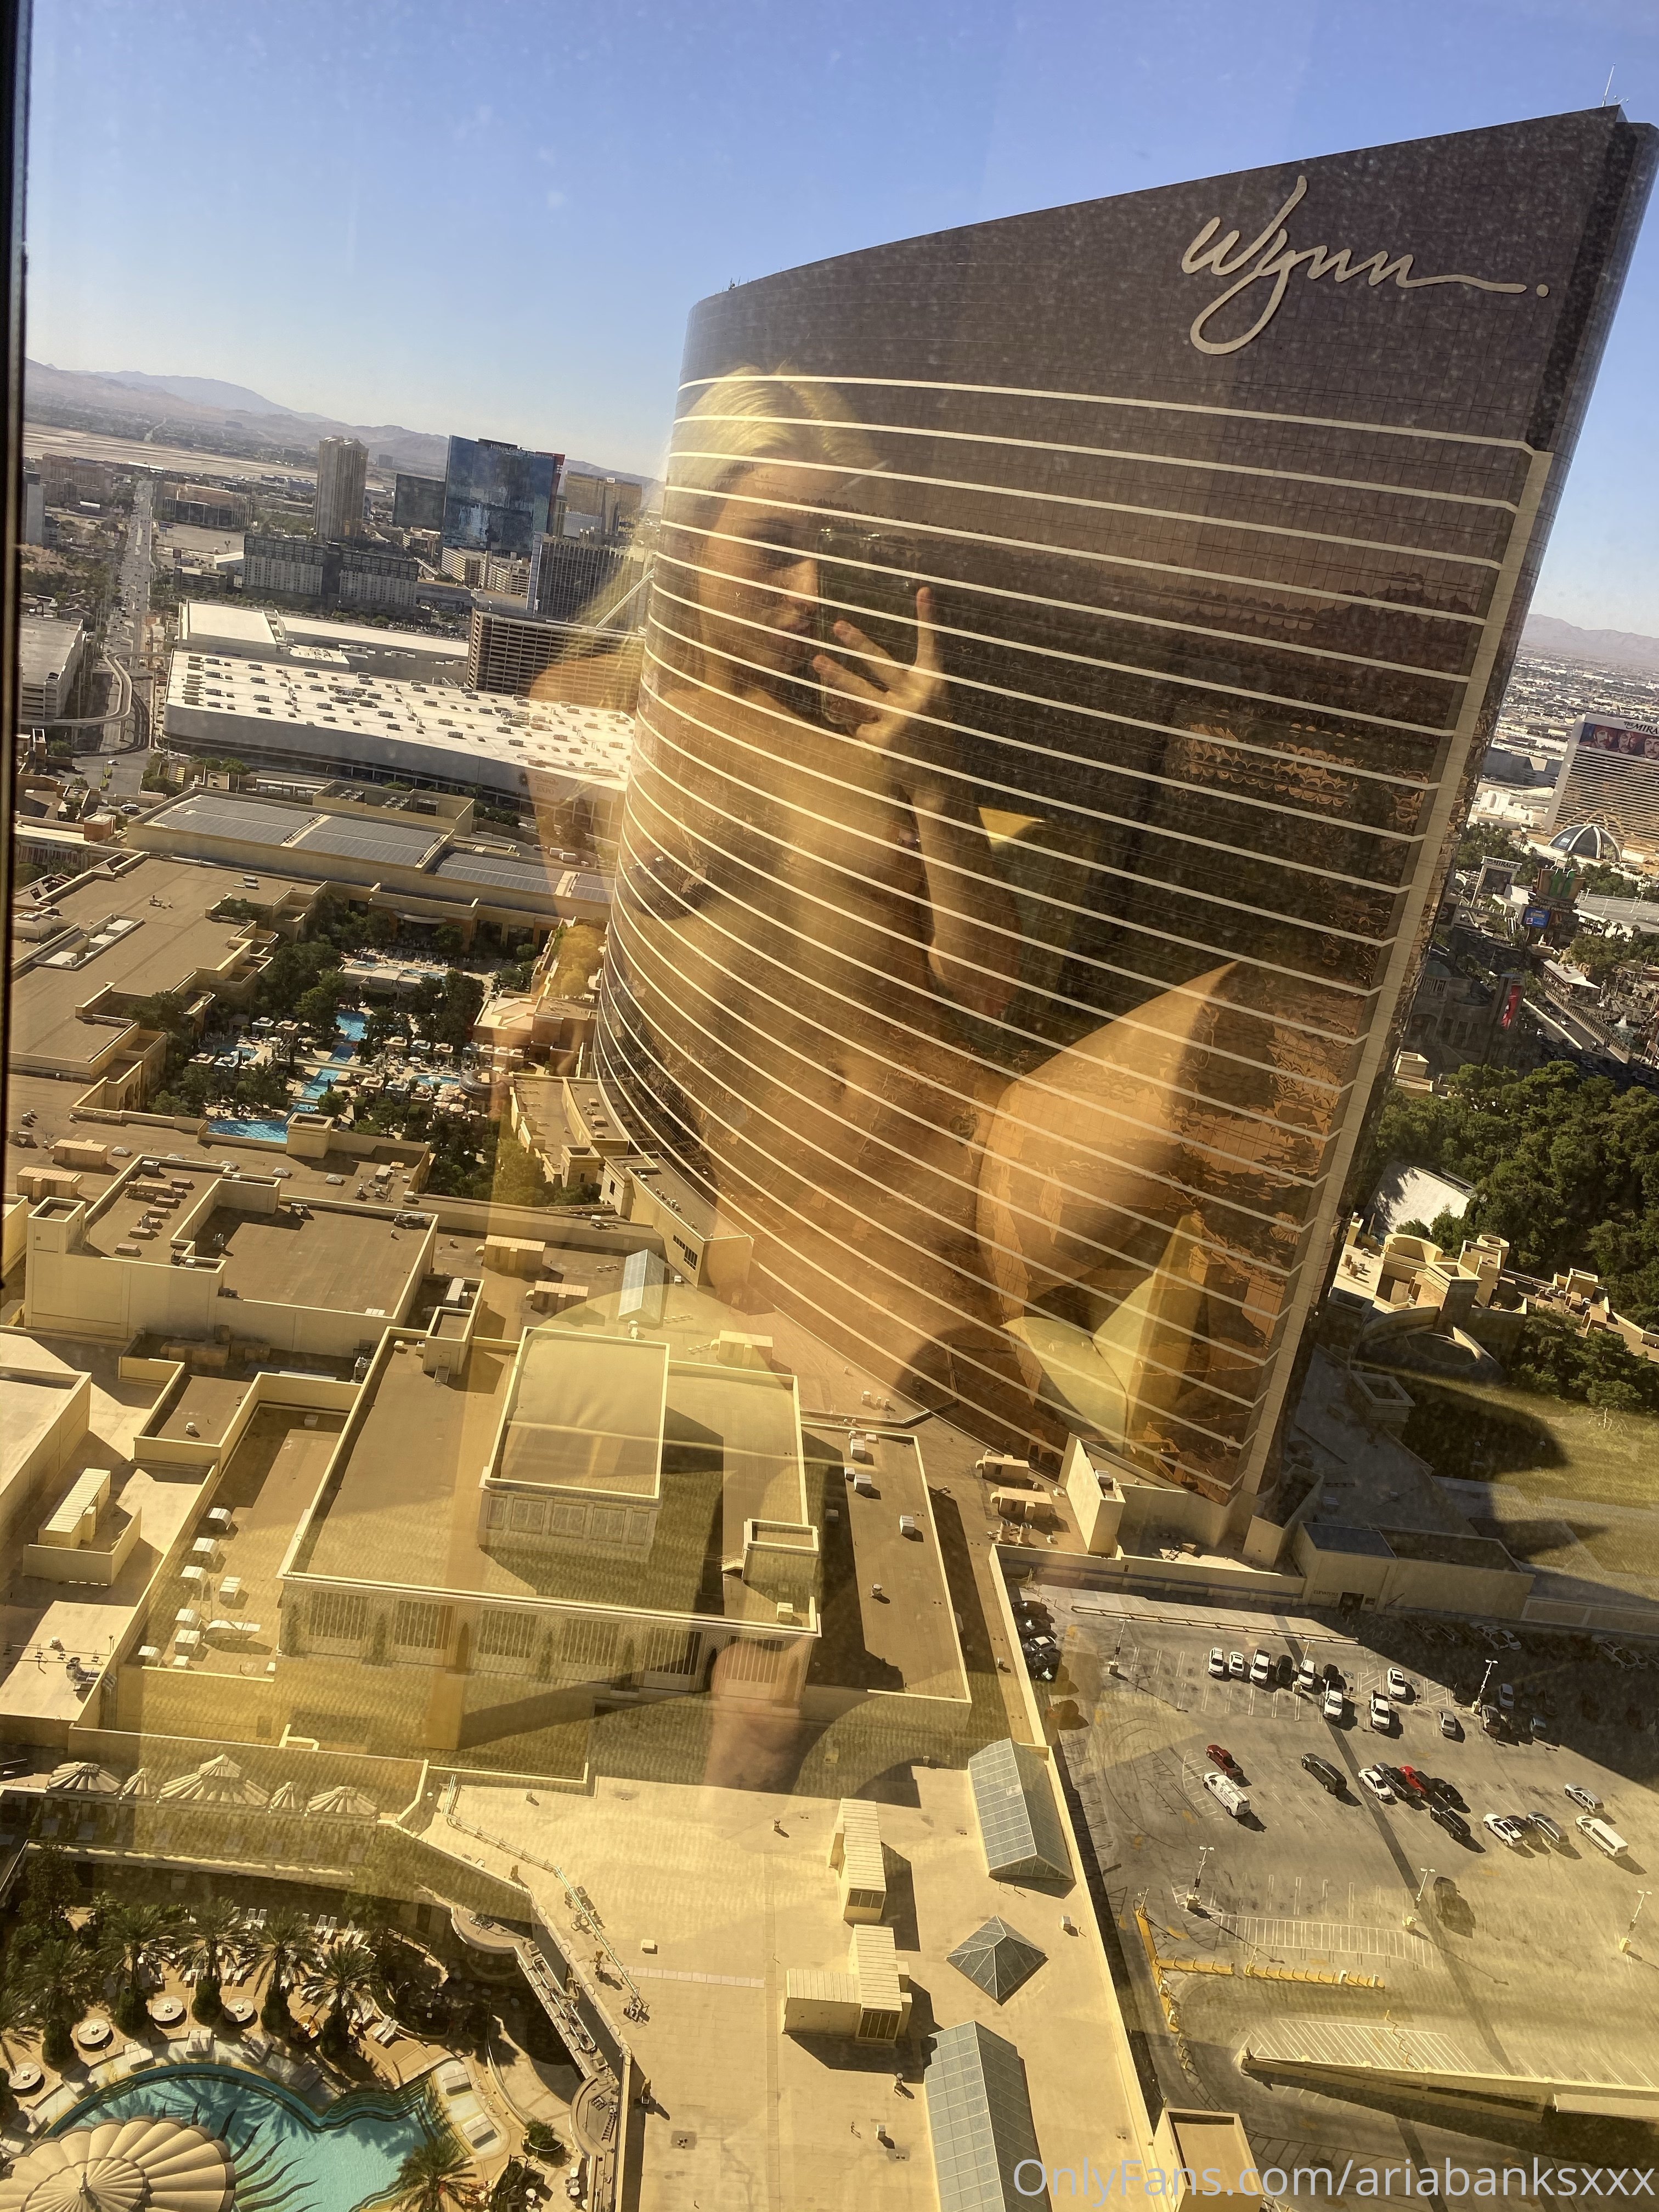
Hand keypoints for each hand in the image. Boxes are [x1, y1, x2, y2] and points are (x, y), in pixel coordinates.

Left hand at [811, 585, 943, 760]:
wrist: (940, 778)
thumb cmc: (933, 736)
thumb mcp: (932, 705)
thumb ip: (906, 687)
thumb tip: (870, 671)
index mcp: (933, 685)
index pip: (930, 646)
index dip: (927, 619)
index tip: (923, 591)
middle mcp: (917, 696)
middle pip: (881, 663)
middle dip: (857, 642)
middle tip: (836, 624)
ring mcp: (899, 717)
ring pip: (859, 691)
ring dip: (836, 675)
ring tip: (817, 661)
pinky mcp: (883, 739)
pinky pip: (860, 727)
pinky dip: (863, 730)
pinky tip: (877, 740)